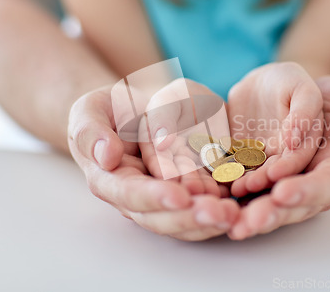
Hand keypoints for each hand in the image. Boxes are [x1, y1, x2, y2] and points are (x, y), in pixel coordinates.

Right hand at [68, 86, 239, 240]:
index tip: (180, 196)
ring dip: (210, 220)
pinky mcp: (186, 193)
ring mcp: (163, 198)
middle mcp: (137, 198)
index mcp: (110, 180)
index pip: (131, 194)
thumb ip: (90, 131)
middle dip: (191, 217)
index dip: (155, 197)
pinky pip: (202, 206)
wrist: (132, 110)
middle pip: (162, 217)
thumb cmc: (109, 110)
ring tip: (235, 214)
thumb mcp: (90, 110)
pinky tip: (239, 206)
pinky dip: (219, 208)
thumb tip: (107, 157)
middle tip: (220, 214)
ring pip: (185, 219)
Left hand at [228, 76, 329, 239]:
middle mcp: (311, 181)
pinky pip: (245, 187)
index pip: (327, 184)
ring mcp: (283, 181)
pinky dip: (230, 195)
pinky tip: (213, 200)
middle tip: (247, 222)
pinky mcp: (259, 173)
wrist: (300, 93)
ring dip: (246, 212)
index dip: (306, 191)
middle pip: (293, 203)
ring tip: (228, 219)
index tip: (283, 192)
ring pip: (266, 202)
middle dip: (271, 214)